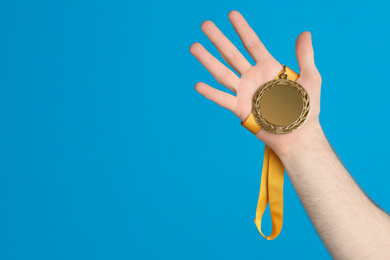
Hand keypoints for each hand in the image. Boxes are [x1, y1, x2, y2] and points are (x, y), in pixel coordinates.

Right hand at [190, 10, 322, 156]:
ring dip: (208, 60)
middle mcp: (252, 77)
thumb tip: (305, 33)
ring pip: (222, 72)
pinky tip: (198, 85)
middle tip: (205, 25)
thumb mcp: (310, 78)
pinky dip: (211, 93)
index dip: (242, 28)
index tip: (231, 14)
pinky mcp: (240, 109)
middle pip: (232, 54)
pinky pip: (223, 99)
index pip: (252, 43)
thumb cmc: (306, 109)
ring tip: (194, 46)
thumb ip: (305, 56)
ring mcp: (244, 92)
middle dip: (218, 39)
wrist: (298, 135)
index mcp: (268, 67)